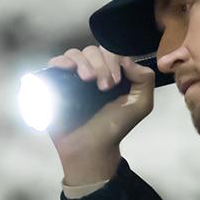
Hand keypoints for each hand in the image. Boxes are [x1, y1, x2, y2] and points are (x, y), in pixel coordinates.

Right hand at [45, 47, 156, 185]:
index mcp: (111, 72)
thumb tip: (126, 59)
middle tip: (103, 87)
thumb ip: (144, 79)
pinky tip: (67, 69)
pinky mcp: (55, 83)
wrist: (91, 148)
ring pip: (75, 54)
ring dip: (83, 63)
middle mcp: (91, 71)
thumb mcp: (140, 105)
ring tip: (86, 80)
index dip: (113, 61)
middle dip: (100, 65)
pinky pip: (54, 63)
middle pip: (93, 50)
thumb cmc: (114, 127)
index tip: (115, 82)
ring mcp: (72, 76)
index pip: (110, 51)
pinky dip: (60, 61)